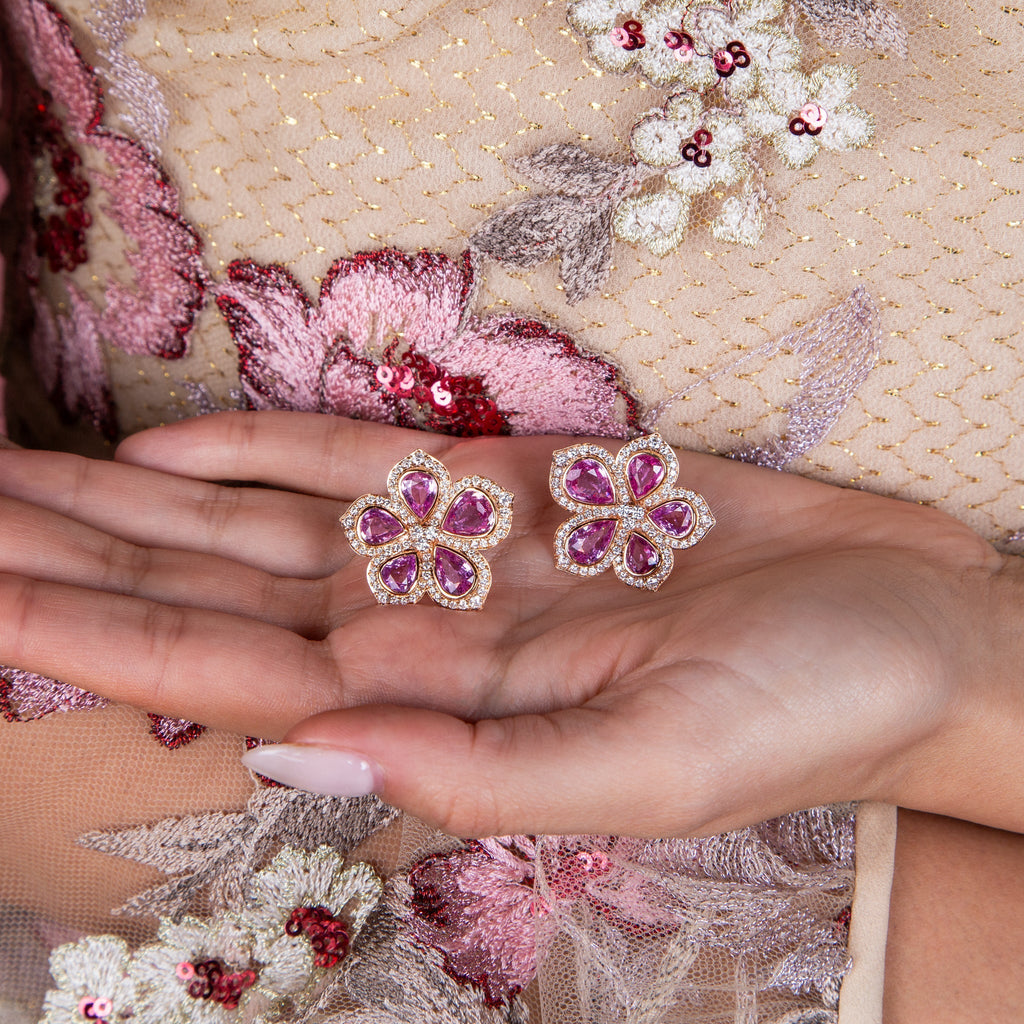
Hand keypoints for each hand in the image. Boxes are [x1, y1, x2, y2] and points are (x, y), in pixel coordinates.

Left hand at [0, 413, 1017, 837]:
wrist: (899, 622)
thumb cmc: (807, 707)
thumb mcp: (657, 766)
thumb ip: (476, 769)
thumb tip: (300, 747)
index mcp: (432, 701)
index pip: (213, 671)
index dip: (85, 631)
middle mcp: (413, 624)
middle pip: (200, 591)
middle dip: (67, 554)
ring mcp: (448, 550)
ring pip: (249, 523)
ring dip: (128, 499)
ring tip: (10, 479)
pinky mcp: (504, 484)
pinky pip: (348, 465)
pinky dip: (251, 450)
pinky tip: (161, 450)